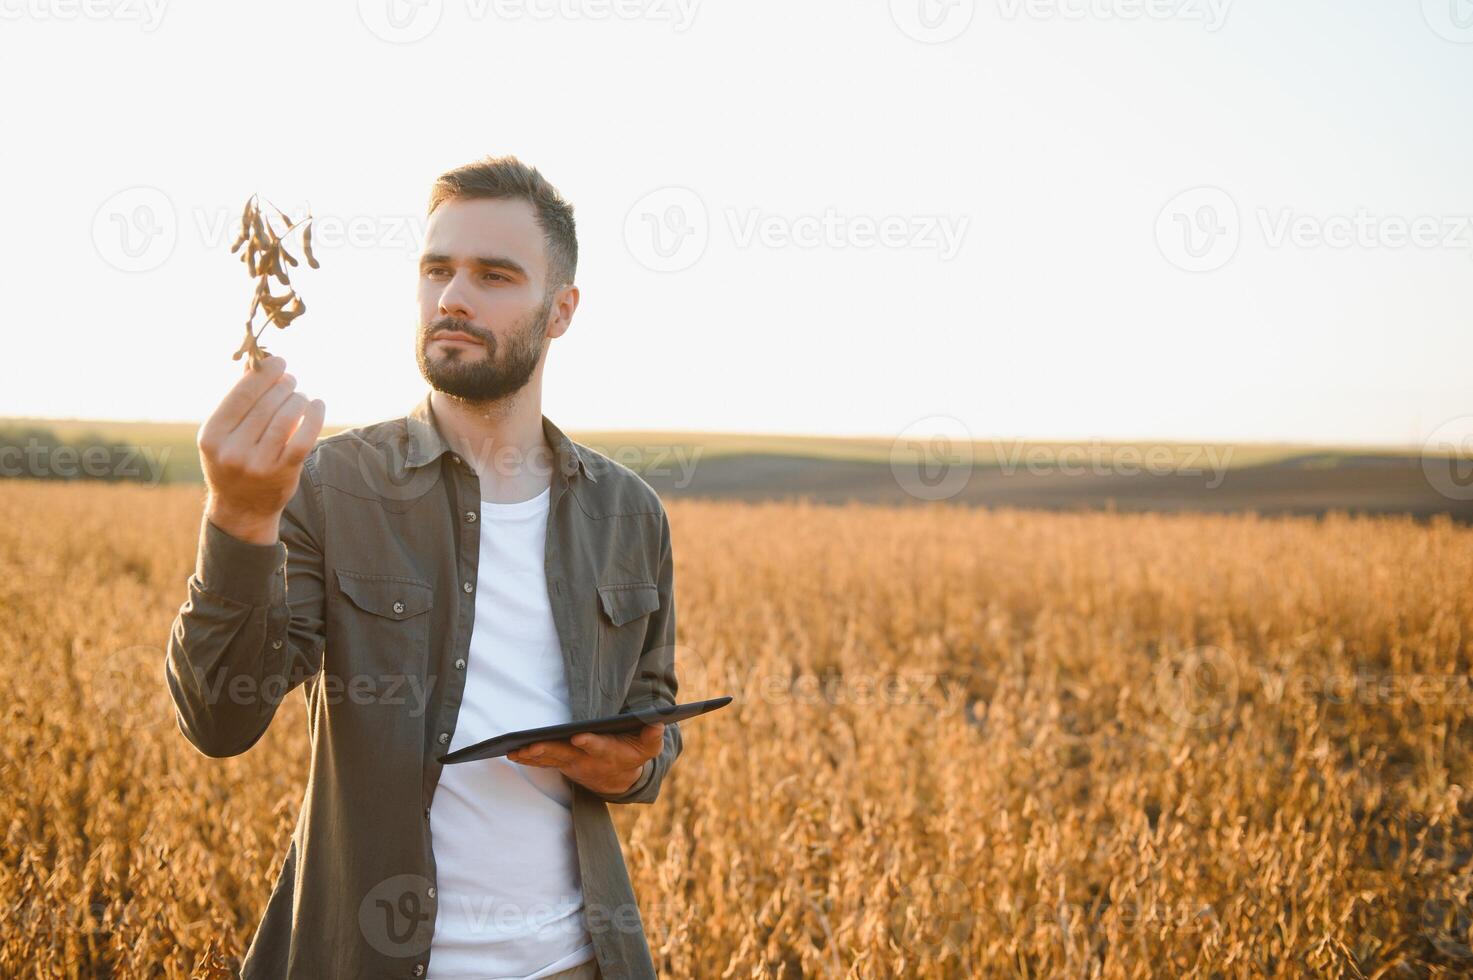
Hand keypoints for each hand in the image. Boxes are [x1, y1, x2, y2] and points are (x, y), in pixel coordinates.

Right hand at [197, 355, 324, 544]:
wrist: (242, 508)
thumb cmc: (233, 459)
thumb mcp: (223, 433)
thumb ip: (237, 399)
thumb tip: (255, 362)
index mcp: (212, 435)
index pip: (241, 394)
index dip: (264, 374)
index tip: (279, 361)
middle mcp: (232, 451)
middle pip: (267, 404)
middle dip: (284, 385)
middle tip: (291, 380)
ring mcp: (258, 464)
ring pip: (286, 417)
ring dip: (298, 399)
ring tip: (300, 396)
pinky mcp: (283, 473)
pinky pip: (304, 437)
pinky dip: (314, 416)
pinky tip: (317, 405)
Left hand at [508, 723, 663, 796]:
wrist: (620, 780)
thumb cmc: (634, 754)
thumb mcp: (648, 747)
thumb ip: (653, 736)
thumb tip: (657, 722)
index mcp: (609, 752)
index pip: (599, 747)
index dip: (590, 743)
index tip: (579, 737)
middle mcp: (588, 761)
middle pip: (565, 755)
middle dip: (547, 750)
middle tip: (530, 746)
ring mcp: (572, 764)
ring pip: (550, 760)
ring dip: (532, 756)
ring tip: (514, 750)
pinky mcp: (562, 764)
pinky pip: (543, 763)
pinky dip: (528, 759)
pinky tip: (513, 753)